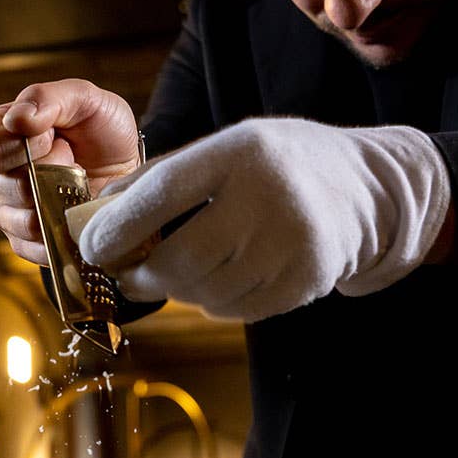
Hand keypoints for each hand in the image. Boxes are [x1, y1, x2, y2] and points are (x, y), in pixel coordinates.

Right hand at [0, 79, 141, 264]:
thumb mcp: (83, 99)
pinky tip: (75, 215)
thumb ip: (48, 98)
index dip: (27, 145)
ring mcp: (7, 212)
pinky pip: (34, 247)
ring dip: (59, 203)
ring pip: (21, 220)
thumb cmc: (101, 130)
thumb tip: (17, 120)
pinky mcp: (26, 243)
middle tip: (75, 163)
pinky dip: (61, 233)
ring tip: (76, 187)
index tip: (57, 138)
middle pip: (5, 186)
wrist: (127, 167)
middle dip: (51, 173)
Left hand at [77, 117, 451, 321]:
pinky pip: (235, 309)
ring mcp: (291, 245)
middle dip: (140, 275)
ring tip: (180, 269)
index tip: (91, 248)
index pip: (163, 193)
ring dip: (179, 289)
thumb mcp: (228, 147)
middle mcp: (268, 197)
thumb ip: (163, 176)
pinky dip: (214, 301)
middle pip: (181, 259)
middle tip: (124, 275)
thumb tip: (96, 215)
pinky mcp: (305, 282)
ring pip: (205, 293)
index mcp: (241, 152)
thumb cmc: (280, 165)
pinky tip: (222, 277)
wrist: (366, 191)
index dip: (118, 227)